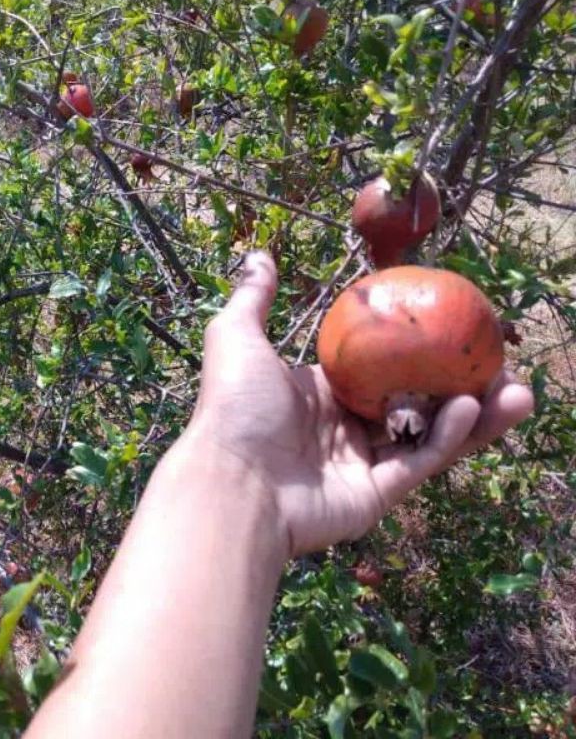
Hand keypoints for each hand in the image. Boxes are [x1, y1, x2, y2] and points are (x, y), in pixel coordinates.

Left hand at [183, 252, 533, 557]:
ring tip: (518, 389)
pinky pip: (421, 460)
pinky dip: (450, 437)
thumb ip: (254, 298)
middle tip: (499, 361)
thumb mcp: (237, 337)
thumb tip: (261, 255)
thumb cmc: (235, 407)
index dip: (414, 349)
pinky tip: (474, 407)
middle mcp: (344, 426)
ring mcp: (361, 462)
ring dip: (476, 413)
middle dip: (460, 383)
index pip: (378, 367)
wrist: (230, 481)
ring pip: (429, 433)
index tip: (451, 326)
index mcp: (320, 392)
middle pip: (414, 400)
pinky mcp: (376, 494)